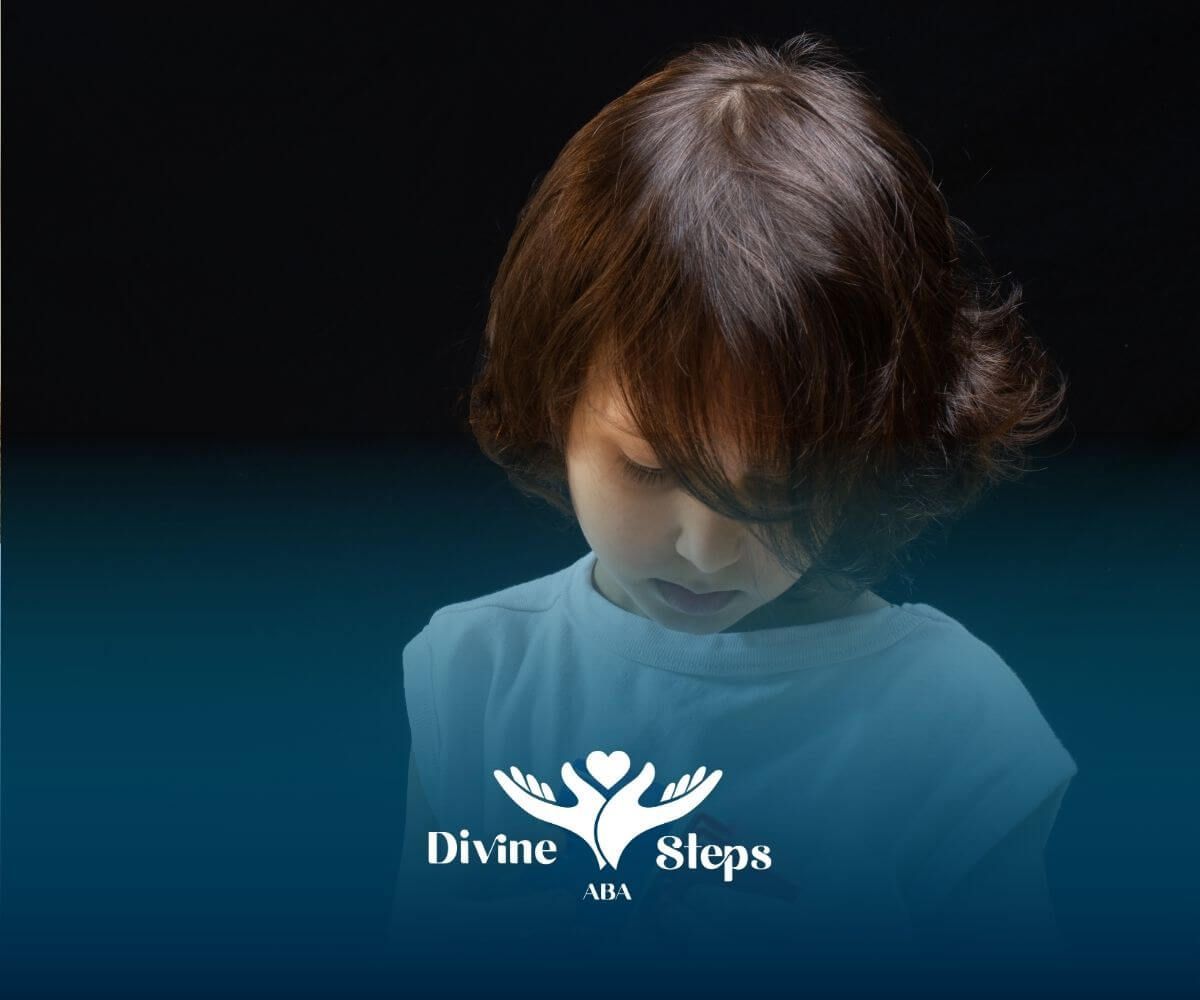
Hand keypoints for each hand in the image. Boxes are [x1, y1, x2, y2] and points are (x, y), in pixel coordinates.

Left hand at [493, 761, 608, 867]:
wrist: (609, 858)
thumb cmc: (601, 830)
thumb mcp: (590, 804)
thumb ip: (577, 783)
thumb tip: (566, 767)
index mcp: (550, 819)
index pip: (525, 799)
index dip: (511, 786)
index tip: (499, 774)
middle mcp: (548, 823)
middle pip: (527, 800)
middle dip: (519, 785)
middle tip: (508, 771)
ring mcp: (554, 825)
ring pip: (537, 804)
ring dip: (531, 789)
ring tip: (523, 776)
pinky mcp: (562, 827)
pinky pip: (548, 809)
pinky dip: (544, 797)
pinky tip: (544, 788)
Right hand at [596, 762, 722, 868]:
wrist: (601, 848)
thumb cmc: (609, 824)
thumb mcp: (623, 799)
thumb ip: (639, 783)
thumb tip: (651, 767)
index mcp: (662, 815)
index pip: (691, 800)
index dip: (704, 786)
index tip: (716, 774)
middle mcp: (663, 819)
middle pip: (689, 801)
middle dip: (700, 786)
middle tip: (713, 772)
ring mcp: (657, 820)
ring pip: (679, 803)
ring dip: (687, 788)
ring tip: (698, 775)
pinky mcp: (650, 820)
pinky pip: (668, 806)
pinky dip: (674, 794)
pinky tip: (677, 786)